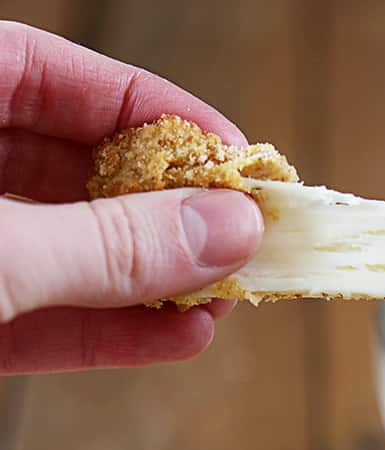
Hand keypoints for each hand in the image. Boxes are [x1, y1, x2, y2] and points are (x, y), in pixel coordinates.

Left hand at [0, 21, 262, 372]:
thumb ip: (106, 244)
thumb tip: (225, 230)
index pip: (54, 76)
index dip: (151, 110)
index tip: (232, 155)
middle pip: (73, 172)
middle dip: (162, 212)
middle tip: (240, 239)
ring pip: (67, 256)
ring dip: (151, 284)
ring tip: (223, 299)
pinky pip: (44, 321)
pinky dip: (108, 335)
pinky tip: (176, 338)